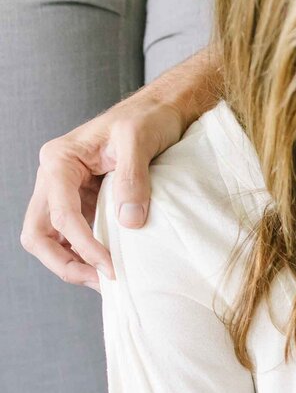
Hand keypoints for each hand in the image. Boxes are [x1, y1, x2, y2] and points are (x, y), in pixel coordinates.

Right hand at [20, 95, 185, 287]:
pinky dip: (84, 254)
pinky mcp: (85, 201)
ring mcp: (67, 191)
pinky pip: (73, 235)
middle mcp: (55, 177)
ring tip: (107, 280)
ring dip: (72, 263)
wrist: (162, 110)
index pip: (60, 214)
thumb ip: (132, 178)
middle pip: (38, 233)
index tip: (111, 267)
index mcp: (60, 160)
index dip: (83, 245)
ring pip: (50, 238)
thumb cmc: (148, 118)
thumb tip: (129, 221)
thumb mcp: (139, 140)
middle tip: (102, 282)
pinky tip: (108, 265)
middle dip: (64, 263)